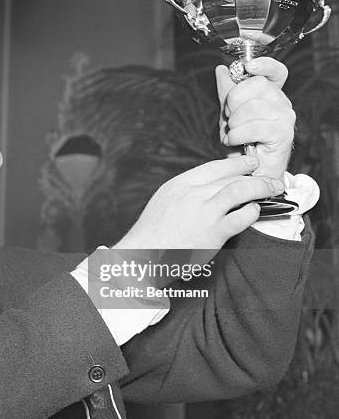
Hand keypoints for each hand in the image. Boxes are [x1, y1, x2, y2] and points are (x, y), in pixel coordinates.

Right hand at [114, 156, 284, 250]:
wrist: (144, 255)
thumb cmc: (154, 232)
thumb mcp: (165, 200)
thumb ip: (187, 191)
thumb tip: (211, 187)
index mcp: (179, 184)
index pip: (215, 166)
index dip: (237, 163)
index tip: (250, 163)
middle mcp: (192, 193)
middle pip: (231, 176)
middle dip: (255, 175)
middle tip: (271, 178)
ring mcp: (204, 212)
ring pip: (241, 190)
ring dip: (262, 187)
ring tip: (274, 189)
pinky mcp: (214, 232)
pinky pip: (242, 216)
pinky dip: (252, 211)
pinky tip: (254, 212)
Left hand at [216, 57, 294, 178]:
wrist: (248, 169)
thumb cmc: (242, 141)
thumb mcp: (229, 112)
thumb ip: (226, 90)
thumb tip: (221, 69)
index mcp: (270, 94)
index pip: (276, 71)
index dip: (264, 65)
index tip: (248, 66)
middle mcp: (281, 103)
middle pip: (257, 85)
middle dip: (234, 101)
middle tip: (230, 118)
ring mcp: (285, 118)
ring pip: (254, 106)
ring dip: (234, 122)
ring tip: (232, 133)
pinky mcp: (283, 134)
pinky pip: (255, 126)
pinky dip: (237, 134)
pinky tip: (234, 140)